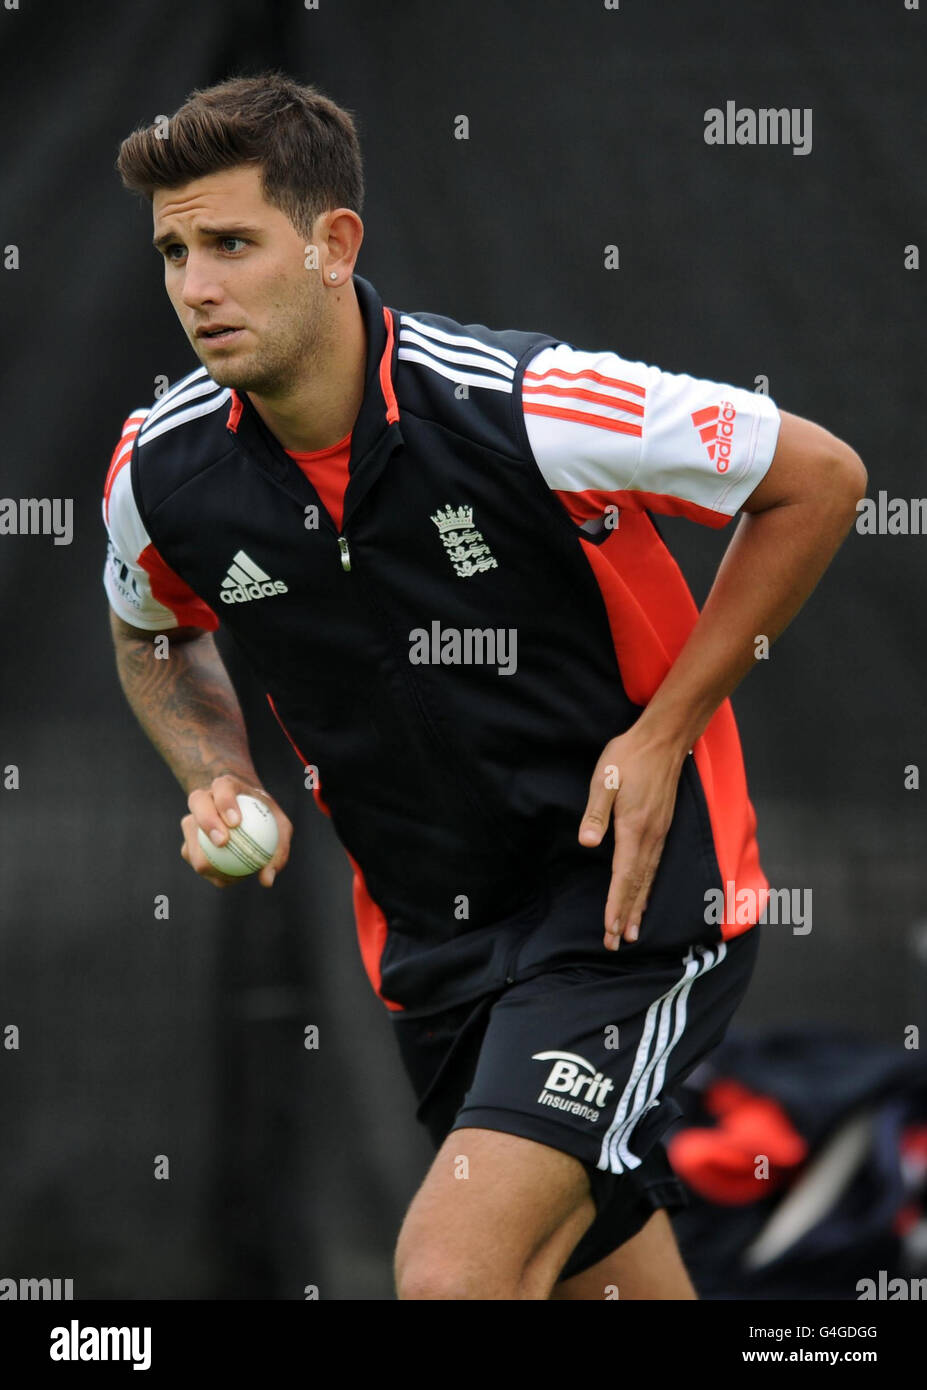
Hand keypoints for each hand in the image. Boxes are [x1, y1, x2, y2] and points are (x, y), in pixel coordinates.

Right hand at [180, 773, 292, 887]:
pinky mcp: (188, 838)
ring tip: (224, 872)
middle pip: (198, 802)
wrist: (245, 814)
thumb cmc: (265, 819)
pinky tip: (224, 879)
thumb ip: (278, 850)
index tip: (236, 822)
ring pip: (189, 830)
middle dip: (207, 821)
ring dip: (201, 851)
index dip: (225, 803)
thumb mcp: (280, 828)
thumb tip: (267, 879)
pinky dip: (205, 867)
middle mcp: (205, 797)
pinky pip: (190, 854)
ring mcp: (192, 816)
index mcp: (226, 785)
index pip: (223, 787)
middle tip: (223, 842)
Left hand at [578, 725, 687, 949]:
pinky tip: (645, 896)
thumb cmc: (629, 756)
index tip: (610, 929)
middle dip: (626, 915)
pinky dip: (648, 888)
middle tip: (616, 944)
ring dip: (638, 906)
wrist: (664, 739)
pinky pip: (655, 867)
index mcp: (635, 828)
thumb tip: (588, 843)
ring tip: (631, 931)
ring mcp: (659, 833)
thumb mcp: (605, 778)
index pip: (624, 876)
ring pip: (648, 878)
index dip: (617, 904)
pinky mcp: (662, 827)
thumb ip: (596, 812)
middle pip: (638, 885)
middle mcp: (650, 837)